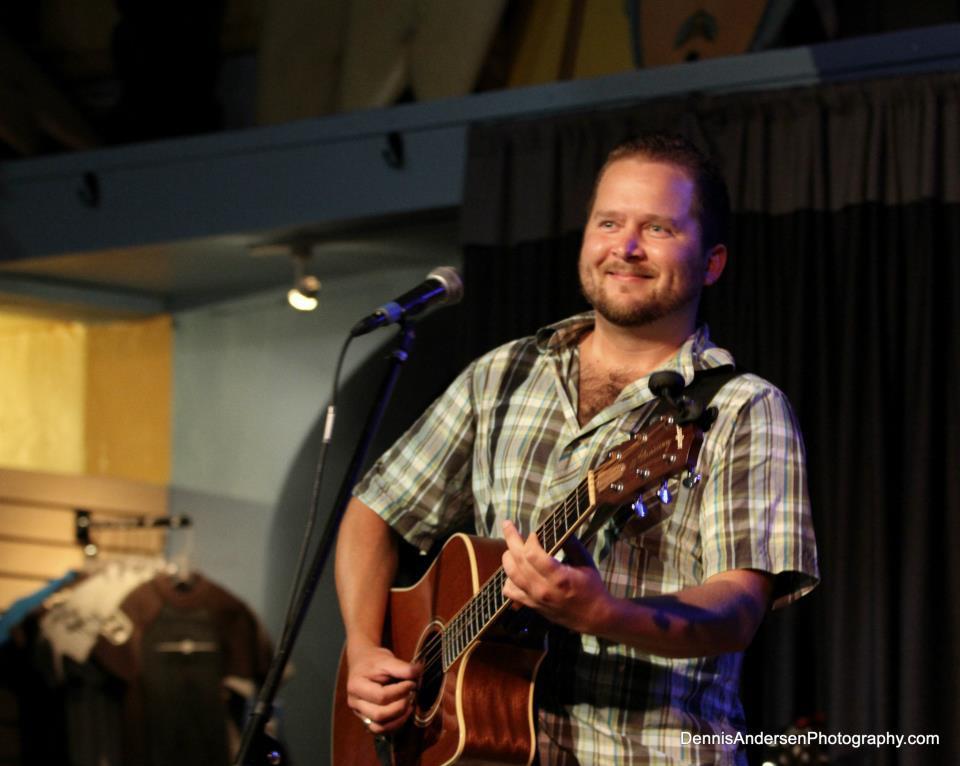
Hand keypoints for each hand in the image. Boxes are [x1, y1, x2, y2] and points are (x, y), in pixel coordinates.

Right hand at [345, 642, 420, 733]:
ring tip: (410, 705)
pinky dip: (395, 724)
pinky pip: (380, 730)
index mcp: (356, 686)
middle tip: (412, 695)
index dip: (400, 692)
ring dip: (399, 719)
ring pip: (379, 727)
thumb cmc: (374, 661)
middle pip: (379, 715)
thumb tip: (420, 672)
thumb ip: (403, 667)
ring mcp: (359, 713)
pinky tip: (405, 713)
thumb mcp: (388, 659)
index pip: (381, 696)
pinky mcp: (366, 719)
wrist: (363, 662)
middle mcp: (354, 702)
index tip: (412, 683)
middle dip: (400, 706)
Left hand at [500, 520, 612, 634]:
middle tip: (508, 525)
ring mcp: (535, 599)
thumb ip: (571, 544)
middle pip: (518, 561)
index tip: (534, 532)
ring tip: (511, 547)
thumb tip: (558, 525)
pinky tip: (513, 570)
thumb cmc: (592, 587)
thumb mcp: (586, 562)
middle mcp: (543, 589)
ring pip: (510, 575)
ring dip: (507, 557)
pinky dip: (507, 578)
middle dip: (511, 539)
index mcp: (559, 577)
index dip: (530, 539)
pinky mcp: (532, 605)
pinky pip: (510, 591)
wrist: (594, 617)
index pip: (532, 554)